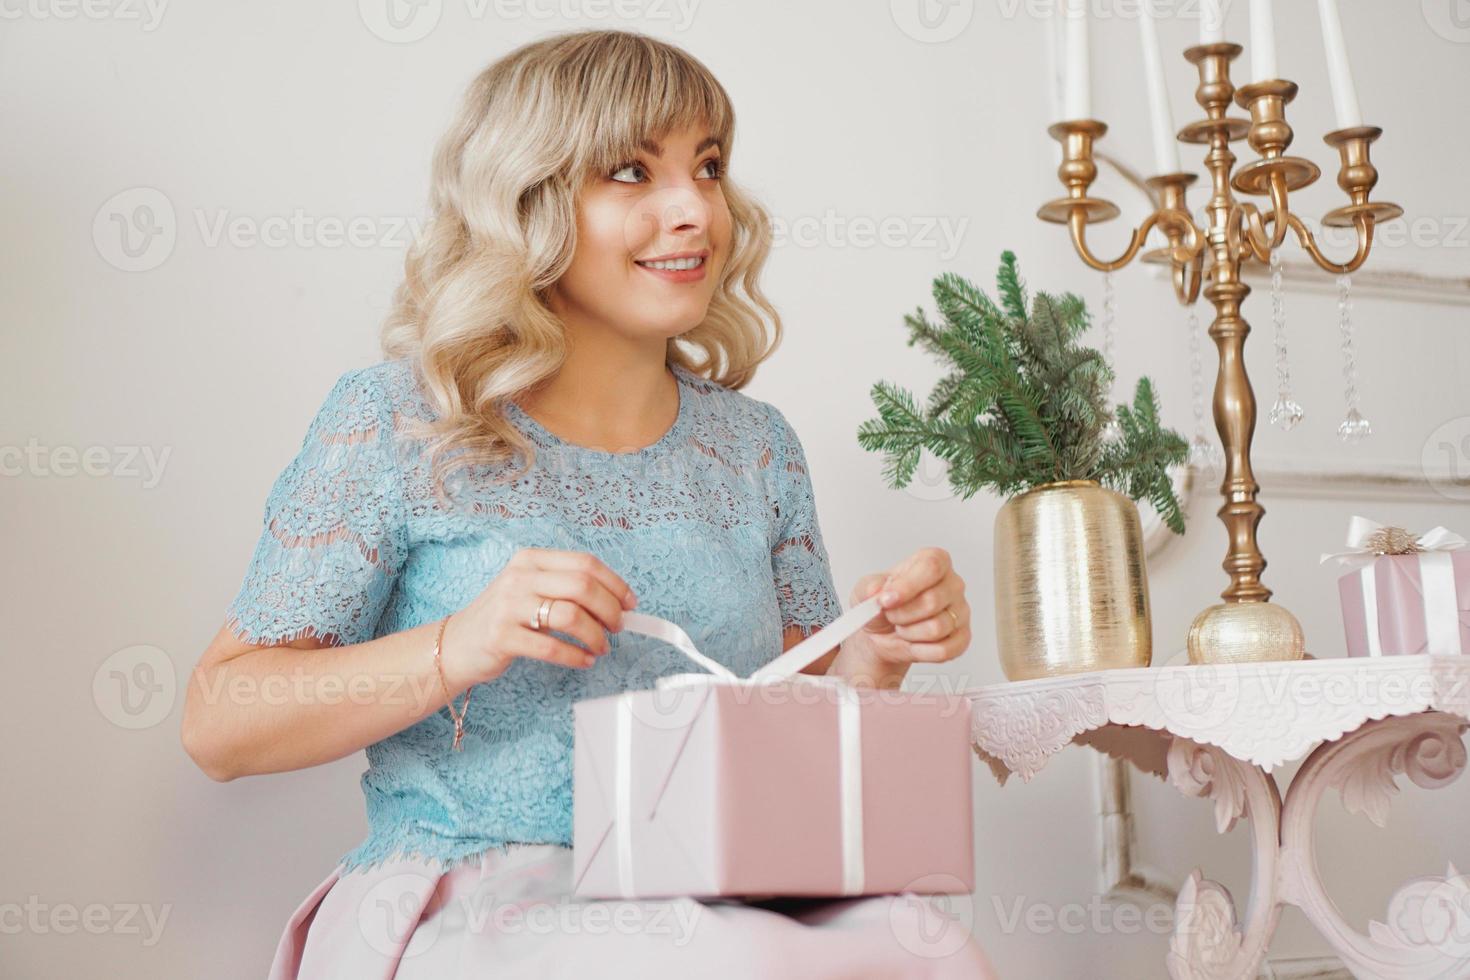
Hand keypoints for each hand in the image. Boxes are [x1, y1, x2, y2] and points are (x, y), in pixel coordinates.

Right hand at [439, 548, 637, 689]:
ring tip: (601, 648)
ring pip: (571, 615)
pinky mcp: (502, 637)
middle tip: (617, 627)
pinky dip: (577, 656)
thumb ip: (566, 589)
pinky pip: (552, 647)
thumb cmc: (503, 617)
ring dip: (596, 635)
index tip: (630, 603)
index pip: (585, 563)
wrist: (457, 644)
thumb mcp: (530, 589)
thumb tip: (616, 603)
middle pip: (583, 586)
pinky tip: (584, 660)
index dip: (615, 584)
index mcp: (531, 560)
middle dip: (610, 610)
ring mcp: (508, 606)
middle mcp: (519, 577)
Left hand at [848, 547, 969, 667]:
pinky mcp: (962, 637)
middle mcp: (953, 583)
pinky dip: (920, 651)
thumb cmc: (882, 605)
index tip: (886, 600)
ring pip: (936, 628)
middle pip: (932, 601)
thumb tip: (875, 591)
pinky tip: (913, 642)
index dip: (907, 586)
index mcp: (934, 561)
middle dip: (901, 614)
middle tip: (891, 615)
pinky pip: (944, 650)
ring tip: (902, 627)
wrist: (883, 633)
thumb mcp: (865, 591)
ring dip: (909, 633)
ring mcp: (961, 611)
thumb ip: (868, 588)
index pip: (931, 567)